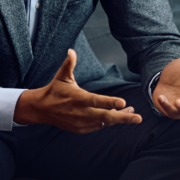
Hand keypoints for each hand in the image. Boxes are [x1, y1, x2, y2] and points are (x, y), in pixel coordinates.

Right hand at [14, 49, 141, 132]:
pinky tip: (120, 115)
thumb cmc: (55, 90)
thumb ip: (69, 64)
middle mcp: (81, 112)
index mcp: (77, 98)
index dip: (109, 102)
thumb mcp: (61, 77)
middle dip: (123, 117)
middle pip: (105, 116)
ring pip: (104, 122)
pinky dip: (109, 122)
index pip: (96, 100)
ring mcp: (81, 123)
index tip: (123, 102)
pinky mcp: (81, 129)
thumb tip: (71, 51)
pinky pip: (99, 126)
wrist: (41, 110)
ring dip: (119, 118)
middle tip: (138, 118)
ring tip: (133, 114)